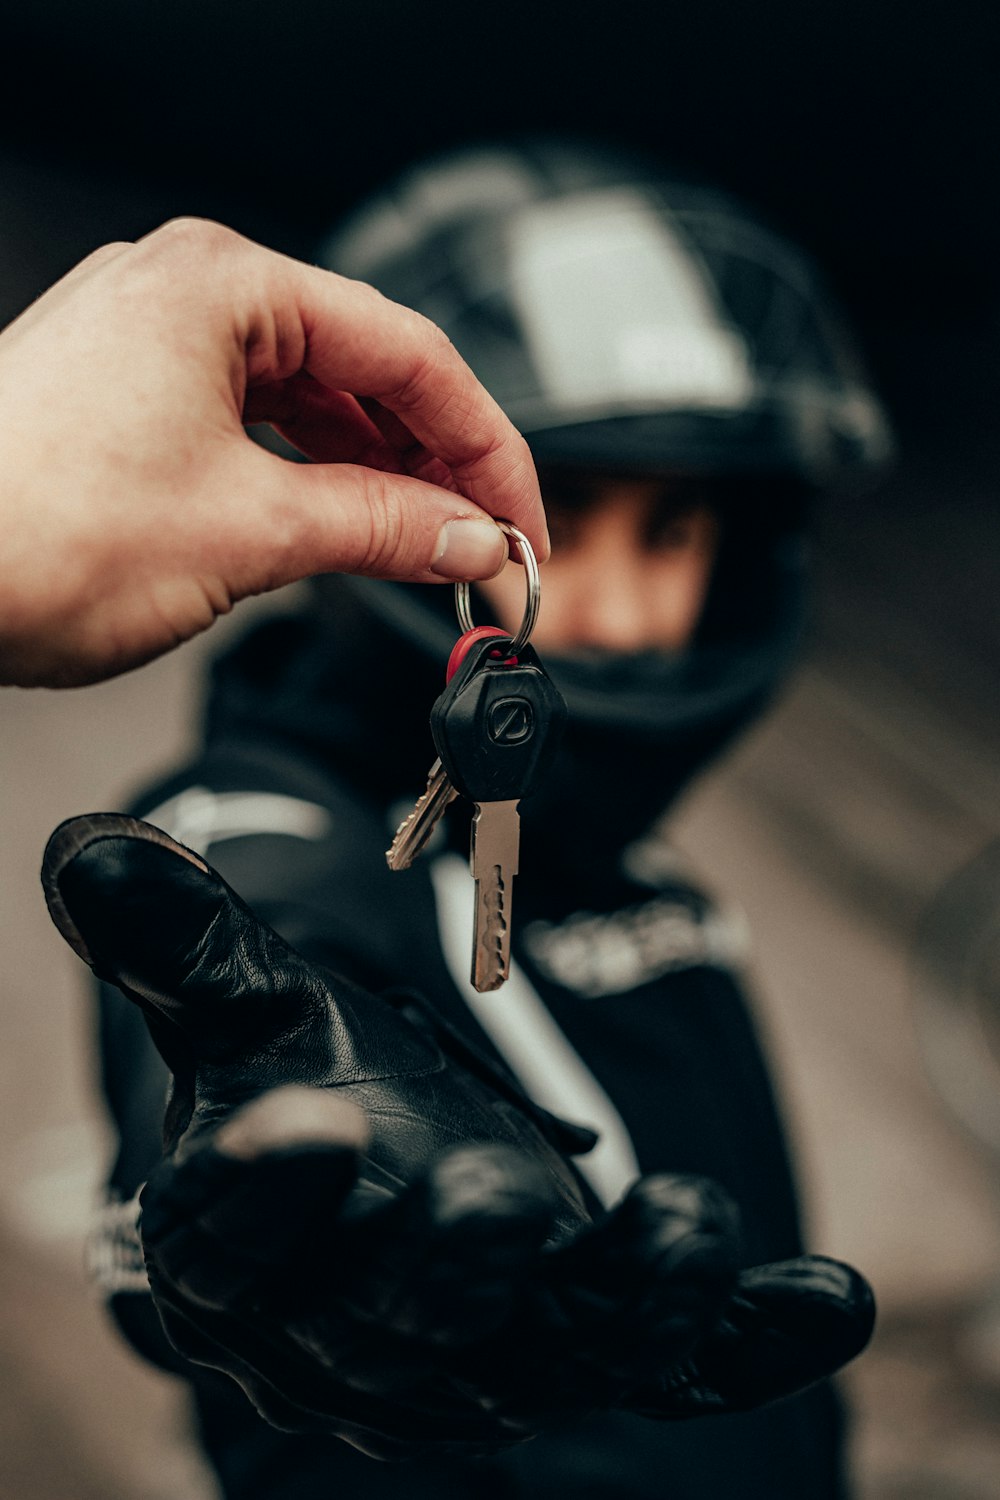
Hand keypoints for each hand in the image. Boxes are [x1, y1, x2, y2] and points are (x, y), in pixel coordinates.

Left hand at [1, 219, 545, 686]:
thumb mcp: (249, 530)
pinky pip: (256, 428)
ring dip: (377, 477)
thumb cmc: (27, 530)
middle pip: (365, 372)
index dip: (487, 448)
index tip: (520, 520)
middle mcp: (188, 295)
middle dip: (436, 464)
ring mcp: (154, 345)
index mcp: (223, 283)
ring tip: (425, 546)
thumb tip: (468, 538)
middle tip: (484, 543)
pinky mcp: (131, 400)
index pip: (410, 356)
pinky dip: (311, 480)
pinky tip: (346, 527)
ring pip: (312, 404)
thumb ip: (383, 528)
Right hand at [42, 814, 874, 1458]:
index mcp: (244, 1246)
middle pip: (398, 1314)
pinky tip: (826, 1298)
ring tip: (679, 1226)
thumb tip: (89, 843)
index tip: (301, 1124)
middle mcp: (358, 1323)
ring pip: (546, 1347)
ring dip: (619, 1299)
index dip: (265, 1196)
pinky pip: (670, 1359)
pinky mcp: (589, 1338)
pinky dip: (747, 1333)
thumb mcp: (249, 1013)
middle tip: (493, 1190)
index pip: (232, 1242)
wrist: (377, 1173)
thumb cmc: (302, 1087)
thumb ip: (185, 946)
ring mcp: (486, 1347)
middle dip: (449, 1258)